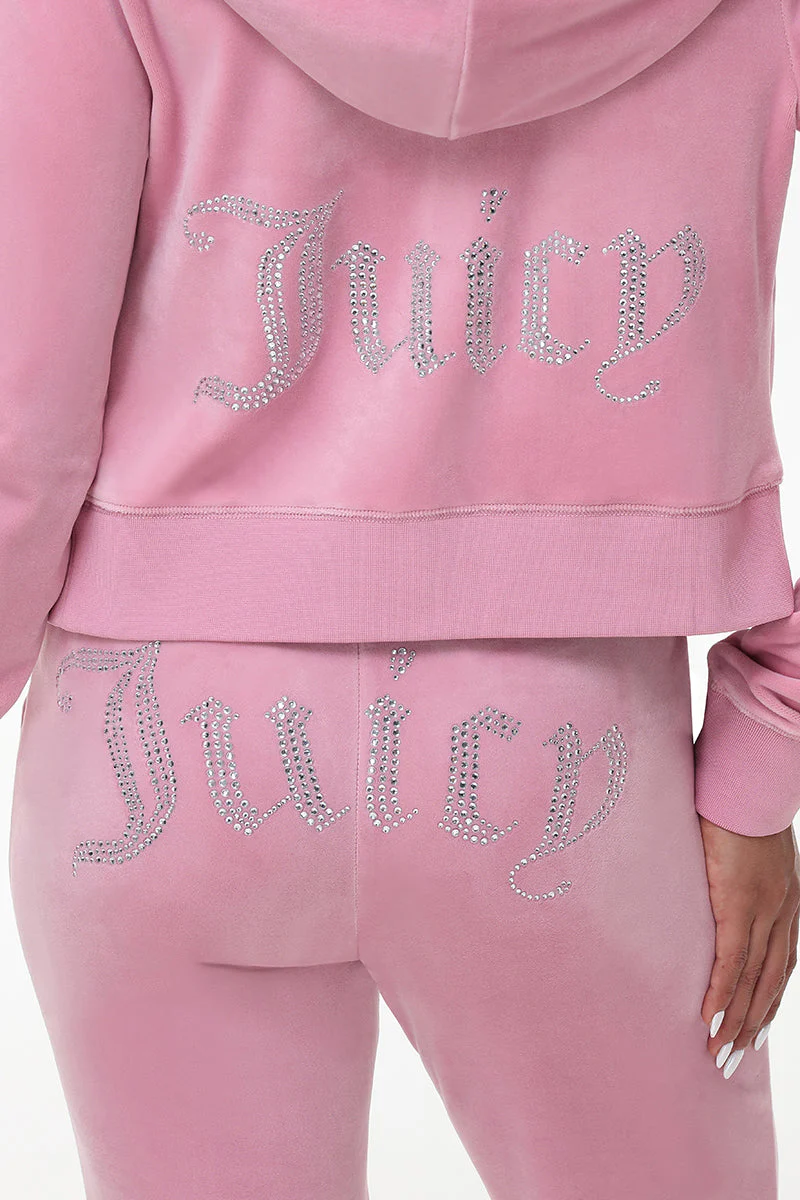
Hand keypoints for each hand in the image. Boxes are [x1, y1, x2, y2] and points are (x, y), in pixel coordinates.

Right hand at [699, 814, 799, 1076]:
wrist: (744, 776)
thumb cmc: (736, 799)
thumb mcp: (745, 843)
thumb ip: (734, 868)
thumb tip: (710, 879)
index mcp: (785, 898)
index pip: (779, 962)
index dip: (765, 998)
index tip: (750, 1028)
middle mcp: (781, 910)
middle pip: (770, 980)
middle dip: (751, 1022)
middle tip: (730, 1058)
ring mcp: (762, 907)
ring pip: (752, 978)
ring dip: (736, 1019)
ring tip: (718, 1052)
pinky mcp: (738, 901)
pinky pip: (731, 958)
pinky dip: (721, 991)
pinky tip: (709, 1018)